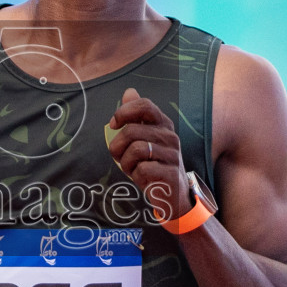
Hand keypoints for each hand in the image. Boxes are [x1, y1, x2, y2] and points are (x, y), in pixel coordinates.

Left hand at [106, 87, 191, 221]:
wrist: (172, 194)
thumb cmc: (153, 163)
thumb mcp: (143, 138)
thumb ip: (136, 115)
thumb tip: (129, 91)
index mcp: (162, 124)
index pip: (144, 105)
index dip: (124, 112)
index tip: (114, 125)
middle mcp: (170, 136)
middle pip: (132, 130)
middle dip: (118, 146)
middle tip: (121, 158)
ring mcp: (173, 155)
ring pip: (136, 150)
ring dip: (126, 163)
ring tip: (132, 168)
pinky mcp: (171, 173)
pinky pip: (143, 169)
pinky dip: (136, 176)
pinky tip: (143, 178)